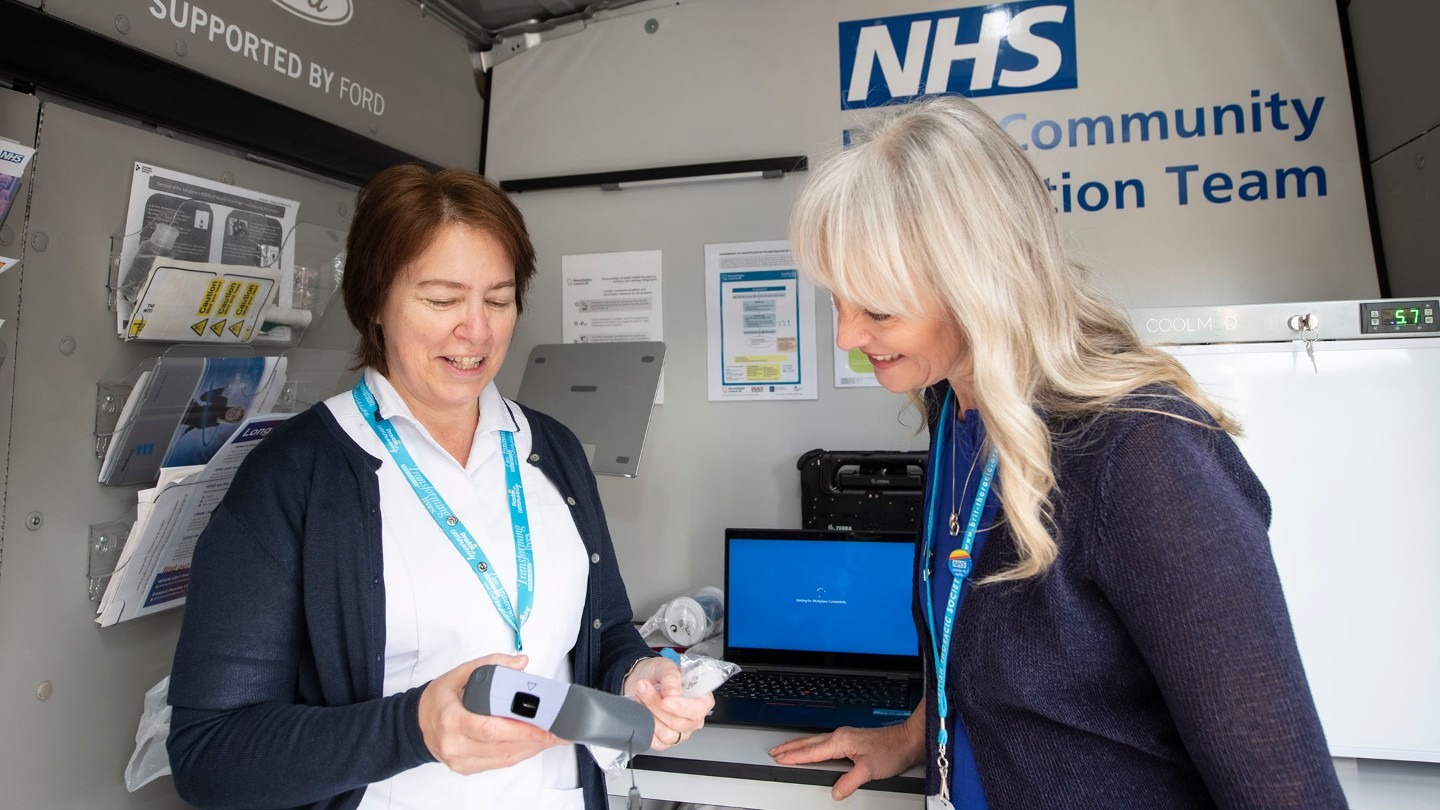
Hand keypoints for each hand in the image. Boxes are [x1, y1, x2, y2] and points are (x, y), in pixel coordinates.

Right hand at [418, 653, 564, 774]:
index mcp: (452, 720)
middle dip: (534, 740)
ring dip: (531, 749)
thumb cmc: (439, 699)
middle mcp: (455, 744)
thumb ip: (491, 664)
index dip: (521, 731)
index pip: (491, 729)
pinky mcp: (467, 768)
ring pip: (504, 759)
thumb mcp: (459, 673)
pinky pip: (499, 764)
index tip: (544, 728)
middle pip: (502, 747)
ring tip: (552, 737)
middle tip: (558, 732)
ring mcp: (460, 760)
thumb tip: (521, 663)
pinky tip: (533, 744)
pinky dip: (519, 753)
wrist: (417, 722)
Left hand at [622, 656, 714, 751]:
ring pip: (667, 734)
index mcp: (702, 699)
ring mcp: (680, 731)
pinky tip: (642, 711)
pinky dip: (646, 726)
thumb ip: (671, 678)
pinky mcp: (664, 741)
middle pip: (681, 723)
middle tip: (644, 688)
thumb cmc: (658, 674)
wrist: (642, 682)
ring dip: (650, 714)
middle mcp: (693, 718)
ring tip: (640, 695)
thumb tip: (673, 693)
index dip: (683, 707)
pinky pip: (656, 741)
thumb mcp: (665, 667)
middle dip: (658, 706)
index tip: (665, 700)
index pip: (700, 709)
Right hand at [768, 705, 924, 800]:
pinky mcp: (850, 739)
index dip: (794, 756)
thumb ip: (849, 782)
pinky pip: (823, 742)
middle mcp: (840, 736)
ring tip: (786, 748)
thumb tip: (835, 791)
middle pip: (808, 742)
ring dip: (798, 745)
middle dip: (790, 747)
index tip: (780, 759)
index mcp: (840, 741)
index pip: (811, 752)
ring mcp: (844, 736)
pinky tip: (811, 748)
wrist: (906, 740)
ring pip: (815, 741)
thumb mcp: (869, 770)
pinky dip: (811, 745)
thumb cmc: (891, 750)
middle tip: (774, 752)